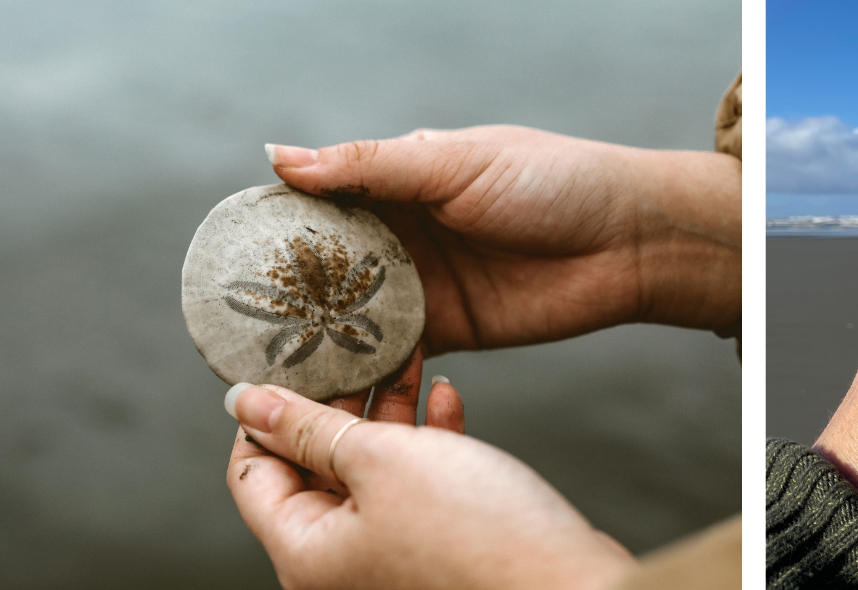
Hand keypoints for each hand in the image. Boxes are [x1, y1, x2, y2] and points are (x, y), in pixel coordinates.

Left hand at [225, 375, 633, 588]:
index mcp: (305, 554)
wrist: (570, 586)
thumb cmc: (478, 536)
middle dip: (338, 402)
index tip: (290, 358)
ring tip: (405, 358)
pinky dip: (425, 443)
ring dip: (388, 413)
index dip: (266, 411)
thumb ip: (309, 427)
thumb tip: (244, 403)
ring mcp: (389, 559)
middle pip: (312, 468)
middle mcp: (339, 565)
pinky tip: (447, 398)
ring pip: (368, 472)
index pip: (252, 471)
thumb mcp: (383, 459)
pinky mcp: (436, 550)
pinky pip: (413, 489)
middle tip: (353, 346)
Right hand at [266, 125, 740, 354]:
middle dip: (284, 292)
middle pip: (327, 266)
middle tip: (232, 321)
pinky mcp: (452, 333)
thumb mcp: (454, 163)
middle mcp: (406, 235)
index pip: (321, 201)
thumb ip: (369, 167)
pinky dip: (363, 366)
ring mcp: (426, 286)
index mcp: (401, 181)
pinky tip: (327, 382)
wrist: (631, 242)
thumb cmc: (553, 181)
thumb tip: (279, 158)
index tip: (225, 252)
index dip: (275, 226)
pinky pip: (394, 352)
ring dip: (316, 335)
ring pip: (353, 314)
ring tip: (265, 362)